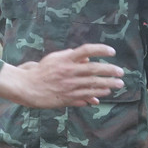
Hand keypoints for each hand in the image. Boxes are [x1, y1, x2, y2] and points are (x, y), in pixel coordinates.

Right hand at [0, 44, 123, 107]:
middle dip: (110, 71)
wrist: (27, 87)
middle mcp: (68, 72)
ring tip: (118, 84)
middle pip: (94, 69)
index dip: (100, 50)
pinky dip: (96, 95)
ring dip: (108, 84)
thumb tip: (87, 58)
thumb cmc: (41, 71)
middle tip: (121, 72)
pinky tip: (104, 94)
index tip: (112, 52)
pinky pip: (86, 96)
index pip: (86, 50)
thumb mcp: (54, 59)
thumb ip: (70, 56)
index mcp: (65, 59)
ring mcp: (69, 86)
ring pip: (93, 84)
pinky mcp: (68, 97)